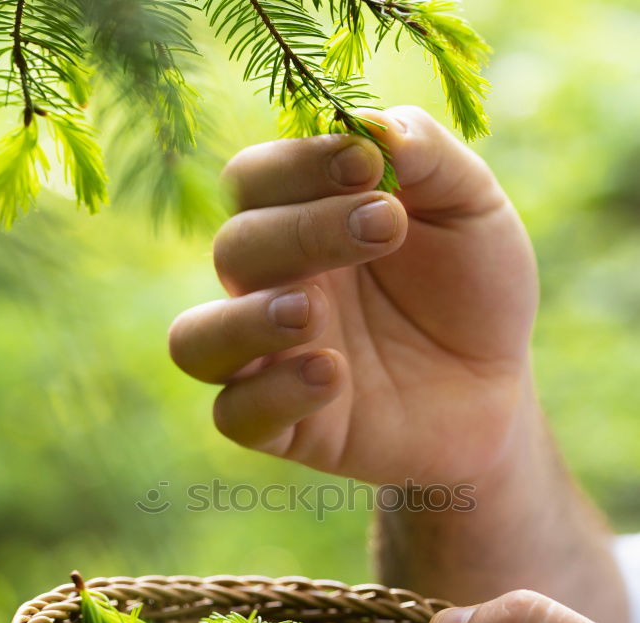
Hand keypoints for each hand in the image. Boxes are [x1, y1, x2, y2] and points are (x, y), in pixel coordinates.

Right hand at [169, 107, 538, 483]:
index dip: (297, 166)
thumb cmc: (474, 291)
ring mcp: (271, 362)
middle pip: (232, 250)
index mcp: (302, 224)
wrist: (497, 389)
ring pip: (195, 341)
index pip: (253, 181)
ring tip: (312, 310)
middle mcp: (273, 289)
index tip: (369, 167)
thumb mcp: (472, 210)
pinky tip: (334, 375)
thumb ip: (430, 158)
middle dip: (302, 232)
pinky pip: (235, 416)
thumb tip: (375, 123)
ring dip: (246, 321)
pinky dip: (273, 394)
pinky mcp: (286, 428)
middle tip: (386, 227)